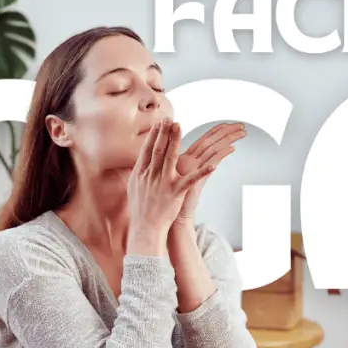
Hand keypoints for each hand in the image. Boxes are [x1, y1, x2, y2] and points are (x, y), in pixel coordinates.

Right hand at [127, 120, 215, 255]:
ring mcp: (162, 183)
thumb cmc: (140, 209)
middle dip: (164, 132)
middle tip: (170, 119)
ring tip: (180, 126)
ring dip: (175, 140)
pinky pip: (191, 180)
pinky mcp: (175, 192)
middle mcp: (150, 175)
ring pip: (170, 157)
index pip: (148, 149)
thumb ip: (139, 172)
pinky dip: (202, 172)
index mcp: (141, 173)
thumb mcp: (134, 187)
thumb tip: (142, 160)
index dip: (154, 134)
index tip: (159, 123)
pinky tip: (213, 164)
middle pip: (158, 149)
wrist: (145, 228)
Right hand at [173, 122, 245, 227]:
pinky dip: (220, 156)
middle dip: (225, 131)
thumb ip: (191, 169)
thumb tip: (203, 164)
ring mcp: (188, 171)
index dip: (215, 130)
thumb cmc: (174, 200)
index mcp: (182, 158)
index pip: (202, 140)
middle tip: (240, 124)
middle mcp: (185, 161)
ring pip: (210, 149)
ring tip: (241, 132)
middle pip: (208, 141)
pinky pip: (207, 167)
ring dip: (228, 139)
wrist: (165, 217)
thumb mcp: (182, 179)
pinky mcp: (191, 182)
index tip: (227, 124)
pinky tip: (232, 150)